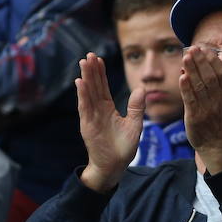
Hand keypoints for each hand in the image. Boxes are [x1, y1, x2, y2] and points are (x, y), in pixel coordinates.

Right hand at [76, 53, 143, 192]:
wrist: (114, 166)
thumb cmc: (123, 148)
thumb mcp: (134, 125)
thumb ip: (136, 107)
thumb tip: (142, 88)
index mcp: (108, 109)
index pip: (103, 87)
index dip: (101, 73)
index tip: (98, 58)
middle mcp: (97, 110)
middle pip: (94, 86)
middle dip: (91, 70)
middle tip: (89, 54)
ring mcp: (91, 117)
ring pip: (88, 93)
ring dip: (85, 78)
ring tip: (83, 62)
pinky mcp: (87, 125)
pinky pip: (85, 107)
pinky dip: (82, 95)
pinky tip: (80, 82)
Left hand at [180, 45, 221, 172]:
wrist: (217, 144)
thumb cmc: (218, 116)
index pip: (221, 73)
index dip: (213, 60)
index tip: (204, 48)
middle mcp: (217, 100)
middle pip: (210, 77)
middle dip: (201, 62)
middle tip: (193, 48)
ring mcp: (206, 109)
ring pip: (200, 87)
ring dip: (193, 71)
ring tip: (186, 57)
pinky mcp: (195, 117)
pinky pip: (191, 101)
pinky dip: (186, 89)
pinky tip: (182, 77)